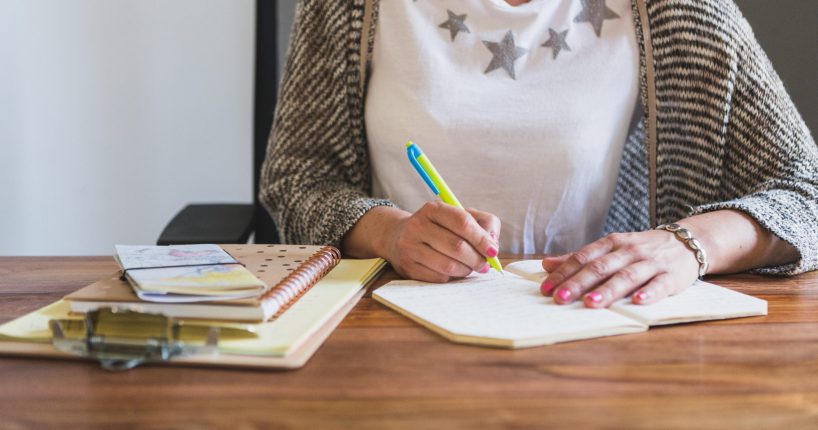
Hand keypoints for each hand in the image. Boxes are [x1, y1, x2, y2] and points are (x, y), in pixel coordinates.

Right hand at [385, 202, 500, 282]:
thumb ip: (484, 224)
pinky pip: (438, 277)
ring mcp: (409, 247)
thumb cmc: (438, 227)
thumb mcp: (459, 216)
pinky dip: (452, 277)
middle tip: (484, 264)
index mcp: (433, 209)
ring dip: (466, 270)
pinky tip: (453, 271)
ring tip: (470, 267)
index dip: (482, 239)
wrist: (398, 236)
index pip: (463, 222)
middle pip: (457, 246)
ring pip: (449, 265)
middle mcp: (418, 226)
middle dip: (477, 259)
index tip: (492, 250)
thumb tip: (492, 244)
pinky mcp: (407, 267)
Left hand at [539, 230, 699, 307]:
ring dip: (608, 290)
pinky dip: (649, 292)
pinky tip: (638, 301)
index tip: (546, 288)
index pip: (583, 258)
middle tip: (560, 298)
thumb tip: (547, 264)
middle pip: (600, 267)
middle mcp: (629, 251)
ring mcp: (650, 262)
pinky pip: (659, 284)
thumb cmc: (641, 249)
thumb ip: (580, 257)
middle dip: (578, 283)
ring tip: (590, 303)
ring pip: (626, 276)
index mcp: (611, 243)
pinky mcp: (671, 276)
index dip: (563, 273)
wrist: (688, 242)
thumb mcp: (611, 248)